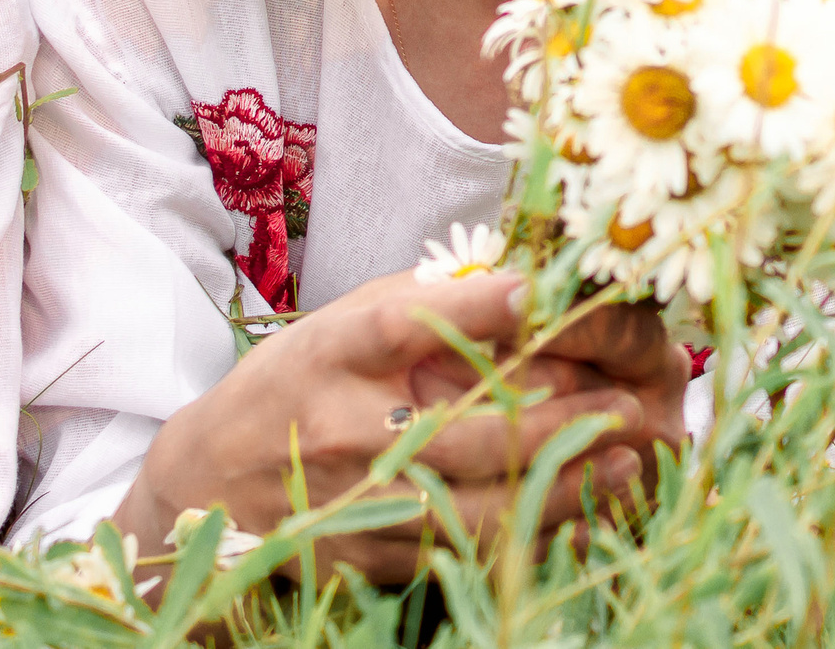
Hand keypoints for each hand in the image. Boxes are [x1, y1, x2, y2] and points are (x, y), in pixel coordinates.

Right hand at [118, 270, 685, 582]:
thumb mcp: (330, 326)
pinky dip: (528, 535)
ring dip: (563, 483)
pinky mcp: (365, 555)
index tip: (546, 291)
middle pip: (464, 425)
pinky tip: (581, 515)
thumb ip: (411, 305)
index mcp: (330, 353)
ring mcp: (354, 499)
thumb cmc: (287, 386)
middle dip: (560, 413)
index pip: (405, 322)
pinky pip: (462, 552)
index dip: (477, 308)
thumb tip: (511, 278)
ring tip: (626, 460)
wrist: (204, 486)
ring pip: (477, 502)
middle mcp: (340, 425)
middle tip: (631, 399)